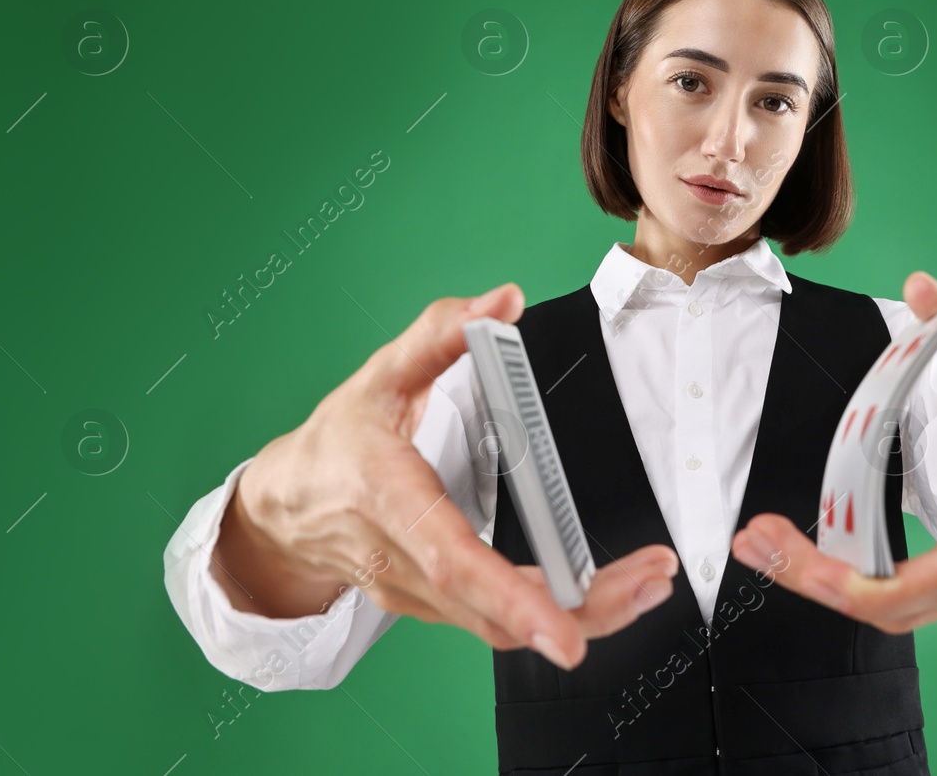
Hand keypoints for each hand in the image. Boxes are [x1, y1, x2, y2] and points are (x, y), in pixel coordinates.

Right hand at [215, 283, 679, 668]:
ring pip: (503, 628)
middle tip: (650, 583)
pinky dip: (556, 614)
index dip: (514, 601)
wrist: (286, 509)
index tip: (567, 635)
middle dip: (583, 609)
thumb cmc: (337, 442)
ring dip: (584, 614)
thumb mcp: (377, 375)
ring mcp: (418, 594)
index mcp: (387, 499)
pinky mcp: (435, 605)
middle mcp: (403, 561)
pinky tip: (605, 593)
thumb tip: (504, 300)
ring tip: (647, 584)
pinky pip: (497, 623)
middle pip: (495, 611)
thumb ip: (440, 333)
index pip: (454, 561)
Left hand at [730, 271, 936, 631]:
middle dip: (820, 583)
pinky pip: (907, 605)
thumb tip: (926, 287)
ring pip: (899, 614)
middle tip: (755, 543)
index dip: (873, 583)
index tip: (812, 563)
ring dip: (824, 586)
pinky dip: (852, 585)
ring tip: (763, 546)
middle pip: (905, 607)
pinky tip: (809, 557)